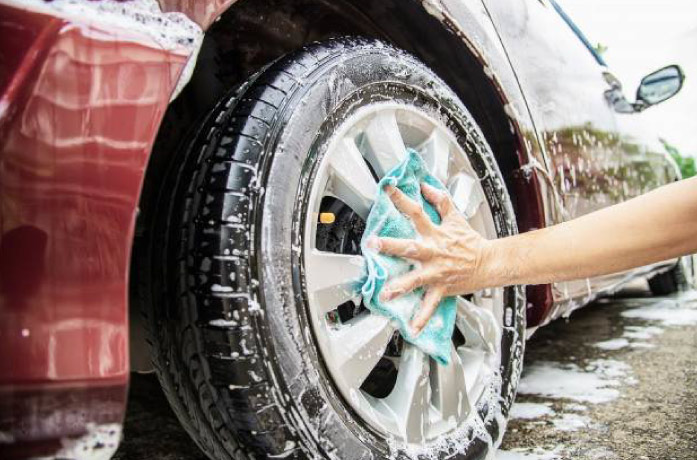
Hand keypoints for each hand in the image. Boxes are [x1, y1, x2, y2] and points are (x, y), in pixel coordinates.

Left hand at [366, 183, 490, 334]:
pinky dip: (422, 318)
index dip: (402, 199)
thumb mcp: (455, 217)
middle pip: (410, 246)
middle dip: (391, 246)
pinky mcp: (441, 288)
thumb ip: (439, 201)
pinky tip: (411, 328)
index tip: (387, 190)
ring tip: (385, 294)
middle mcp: (433, 252)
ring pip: (416, 279)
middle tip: (373, 244)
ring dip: (400, 286)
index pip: (416, 212)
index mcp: (435, 233)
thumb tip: (426, 186)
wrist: (490, 262)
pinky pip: (430, 305)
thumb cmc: (470, 242)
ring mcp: (437, 272)